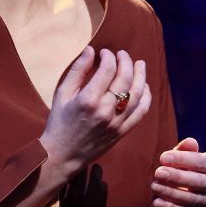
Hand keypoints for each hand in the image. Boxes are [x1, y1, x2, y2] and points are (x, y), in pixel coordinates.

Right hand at [39, 47, 152, 174]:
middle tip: (122, 54)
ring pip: (137, 94)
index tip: (105, 53)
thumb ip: (77, 71)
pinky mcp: (122, 132)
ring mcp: (116, 122)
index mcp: (88, 99)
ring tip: (140, 64)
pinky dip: (146, 97)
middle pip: (125, 79)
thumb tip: (91, 50)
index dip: (109, 56)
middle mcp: (105, 110)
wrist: (62, 155)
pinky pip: (141, 112)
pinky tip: (144, 87)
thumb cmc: (59, 122)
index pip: (108, 70)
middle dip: (126, 61)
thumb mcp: (62, 94)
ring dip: (141, 76)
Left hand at [152, 138, 205, 206]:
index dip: (181, 159)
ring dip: (170, 192)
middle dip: (176, 177)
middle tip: (158, 173)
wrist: (188, 198)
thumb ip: (185, 150)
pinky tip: (156, 202)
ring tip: (154, 186)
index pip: (200, 161)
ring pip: (190, 198)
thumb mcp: (184, 159)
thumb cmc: (184, 170)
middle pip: (196, 181)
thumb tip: (190, 142)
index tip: (162, 158)